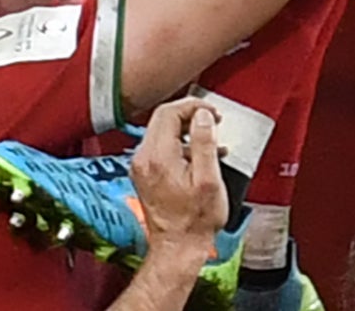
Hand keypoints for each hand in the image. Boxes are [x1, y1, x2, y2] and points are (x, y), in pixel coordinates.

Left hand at [130, 98, 228, 254]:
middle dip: (189, 115)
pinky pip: (160, 148)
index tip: (212, 112)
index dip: (193, 106)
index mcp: (157, 157)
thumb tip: (203, 116)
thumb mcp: (209, 180)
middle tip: (212, 121)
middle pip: (162, 119)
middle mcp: (143, 159)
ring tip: (210, 140)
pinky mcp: (144, 175)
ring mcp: (141, 167)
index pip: (169, 112)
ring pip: (161, 132)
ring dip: (186, 131)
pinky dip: (179, 146)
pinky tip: (198, 157)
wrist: (178, 248)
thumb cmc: (194, 222)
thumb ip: (204, 144)